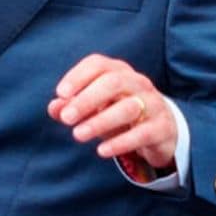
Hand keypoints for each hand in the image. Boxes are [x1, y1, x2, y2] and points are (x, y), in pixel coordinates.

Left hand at [48, 53, 177, 169]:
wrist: (162, 129)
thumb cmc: (120, 113)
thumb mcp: (96, 108)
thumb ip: (73, 106)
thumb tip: (54, 108)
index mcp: (119, 71)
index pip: (98, 64)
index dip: (78, 76)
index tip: (60, 94)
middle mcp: (138, 82)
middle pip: (113, 82)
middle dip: (86, 99)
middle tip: (66, 118)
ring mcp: (153, 103)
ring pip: (128, 108)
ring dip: (100, 121)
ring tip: (78, 135)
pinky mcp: (162, 127)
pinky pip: (142, 133)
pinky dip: (120, 142)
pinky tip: (102, 151)